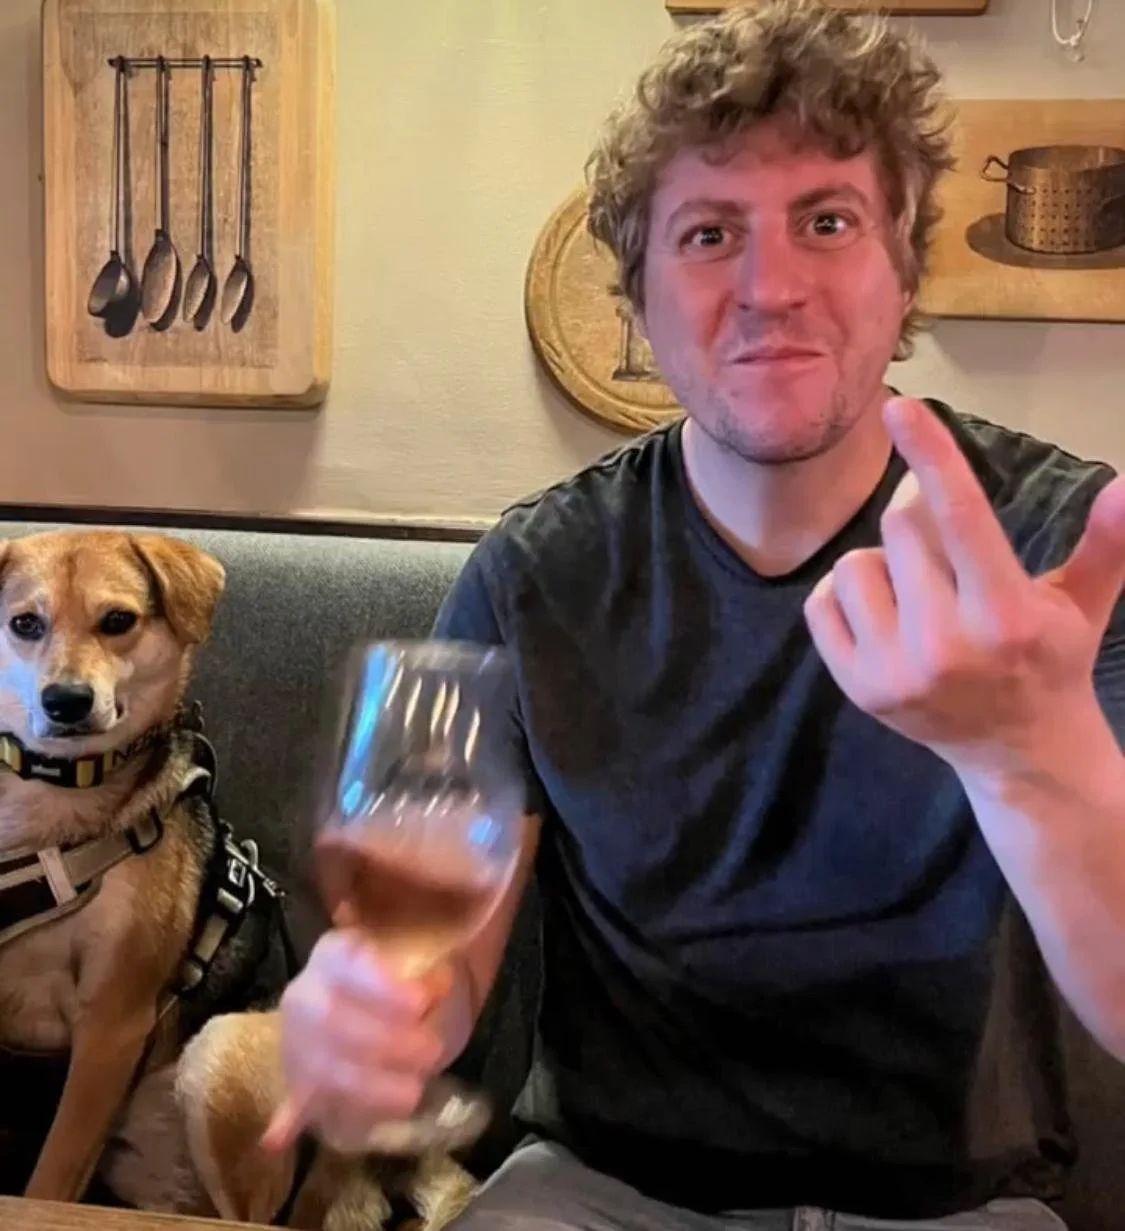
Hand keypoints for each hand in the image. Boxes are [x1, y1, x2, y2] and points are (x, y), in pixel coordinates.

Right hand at [261, 928, 461, 1155]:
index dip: (382, 986)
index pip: (347, 964)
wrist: (365, 999)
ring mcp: (296, 1039)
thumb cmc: (399, 977)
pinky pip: (292, 1101)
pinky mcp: (298, 1080)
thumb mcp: (418, 962)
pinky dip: (287, 1120)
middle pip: (332, 1021)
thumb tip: (439, 986)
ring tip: (413, 1094)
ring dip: (367, 1086)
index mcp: (334, 954)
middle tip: (432, 1053)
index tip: (421, 1004)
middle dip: (385, 1042)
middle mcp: (306, 993)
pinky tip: (277, 1139)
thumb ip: (426, 974)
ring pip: (321, 1066)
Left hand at [803, 396, 1124, 774]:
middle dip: (920, 523)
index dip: (930, 454)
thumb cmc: (1049, 661)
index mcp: (1006, 615)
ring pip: (855, 564)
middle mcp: (946, 645)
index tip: (899, 407)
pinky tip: (885, 615)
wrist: (1016, 754)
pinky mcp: (857, 689)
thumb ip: (1108, 542)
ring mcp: (894, 672)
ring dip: (882, 564)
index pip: (960, 515)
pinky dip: (846, 596)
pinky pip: (822, 604)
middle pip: (901, 529)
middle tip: (944, 551)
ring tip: (919, 594)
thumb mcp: (1083, 603)